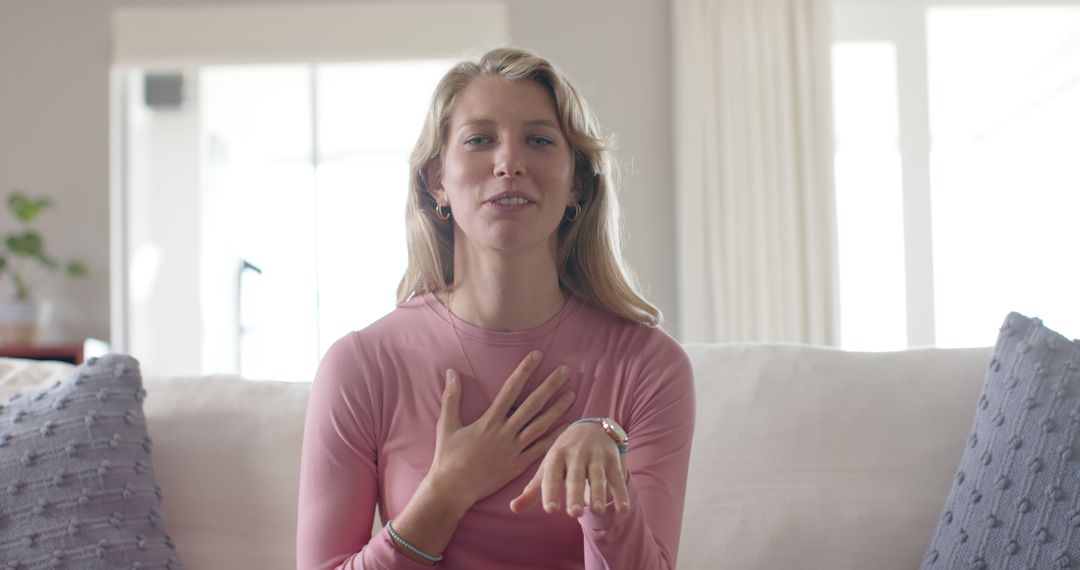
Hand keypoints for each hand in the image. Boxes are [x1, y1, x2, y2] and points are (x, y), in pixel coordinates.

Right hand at [425, 351, 575, 508]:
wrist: (453, 489)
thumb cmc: (447, 457)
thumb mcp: (446, 424)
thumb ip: (451, 397)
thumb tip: (451, 372)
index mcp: (489, 421)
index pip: (510, 389)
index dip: (525, 371)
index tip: (537, 356)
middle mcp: (504, 433)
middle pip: (532, 404)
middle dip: (549, 386)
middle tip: (565, 370)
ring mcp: (513, 450)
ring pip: (540, 425)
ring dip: (557, 409)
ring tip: (572, 394)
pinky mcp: (518, 465)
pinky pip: (541, 450)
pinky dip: (555, 437)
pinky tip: (568, 426)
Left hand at [508, 422, 629, 516]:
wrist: (591, 427)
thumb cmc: (564, 455)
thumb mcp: (548, 467)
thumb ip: (533, 490)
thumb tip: (513, 509)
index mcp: (556, 456)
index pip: (552, 475)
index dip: (551, 492)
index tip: (551, 510)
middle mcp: (576, 454)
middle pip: (575, 476)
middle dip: (575, 493)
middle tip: (574, 513)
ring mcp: (595, 456)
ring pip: (597, 475)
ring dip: (598, 493)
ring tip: (597, 510)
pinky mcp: (612, 459)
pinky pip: (617, 477)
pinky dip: (621, 493)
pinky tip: (623, 509)